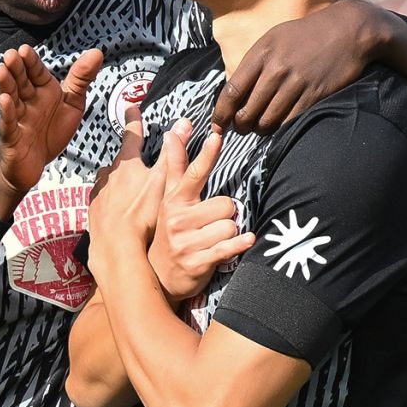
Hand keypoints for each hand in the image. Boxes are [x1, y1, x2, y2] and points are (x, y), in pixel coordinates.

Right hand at [0, 43, 103, 193]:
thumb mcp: (72, 103)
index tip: (25, 50)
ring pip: (11, 98)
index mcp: (42, 91)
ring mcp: (18, 117)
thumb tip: (97, 52)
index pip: (36, 72)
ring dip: (6, 85)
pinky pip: (9, 123)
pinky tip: (4, 101)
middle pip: (21, 82)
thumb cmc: (50, 131)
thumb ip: (81, 78)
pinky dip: (6, 112)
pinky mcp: (12, 136)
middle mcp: (28, 101)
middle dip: (16, 69)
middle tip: (12, 55)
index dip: (31, 62)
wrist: (34, 163)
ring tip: (2, 70)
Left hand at [87, 104, 161, 279]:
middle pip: (119, 161)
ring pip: (107, 179)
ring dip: (116, 181)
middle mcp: (109, 174)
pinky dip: (108, 201)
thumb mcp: (163, 180)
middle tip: (136, 166)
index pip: (132, 134)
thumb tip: (183, 123)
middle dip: (127, 160)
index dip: (134, 120)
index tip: (131, 108)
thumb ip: (173, 153)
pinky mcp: (92, 210)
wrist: (115, 244)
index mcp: (127, 164)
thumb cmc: (141, 214)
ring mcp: (99, 192)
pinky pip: (100, 199)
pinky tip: (115, 210)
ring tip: (126, 192)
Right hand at [149, 119, 254, 301]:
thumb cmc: (170, 231)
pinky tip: (245, 242)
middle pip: (226, 204)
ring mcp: (187, 242)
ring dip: (229, 233)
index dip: (207, 155)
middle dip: (226, 213)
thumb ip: (175, 164)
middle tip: (211, 223)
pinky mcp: (198, 262)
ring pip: (230, 226)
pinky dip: (240, 244)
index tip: (217, 136)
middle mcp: (178, 220)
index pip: (193, 173)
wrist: (160, 275)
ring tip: (213, 239)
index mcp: (174, 201)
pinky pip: (229, 247)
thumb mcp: (168, 198)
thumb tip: (175, 131)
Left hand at [212, 0, 387, 132]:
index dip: (221, 113)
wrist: (348, 30)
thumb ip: (255, 63)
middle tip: (241, 128)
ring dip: (260, 130)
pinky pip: (289, 122)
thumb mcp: (275, 38)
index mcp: (261, 53)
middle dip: (240, 126)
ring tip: (261, 127)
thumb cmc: (308, 35)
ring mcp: (295, 83)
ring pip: (266, 121)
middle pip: (246, 112)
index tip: (217, 124)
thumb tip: (235, 92)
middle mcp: (275, 69)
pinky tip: (280, 125)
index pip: (231, 91)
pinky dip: (281, 128)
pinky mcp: (314, 95)